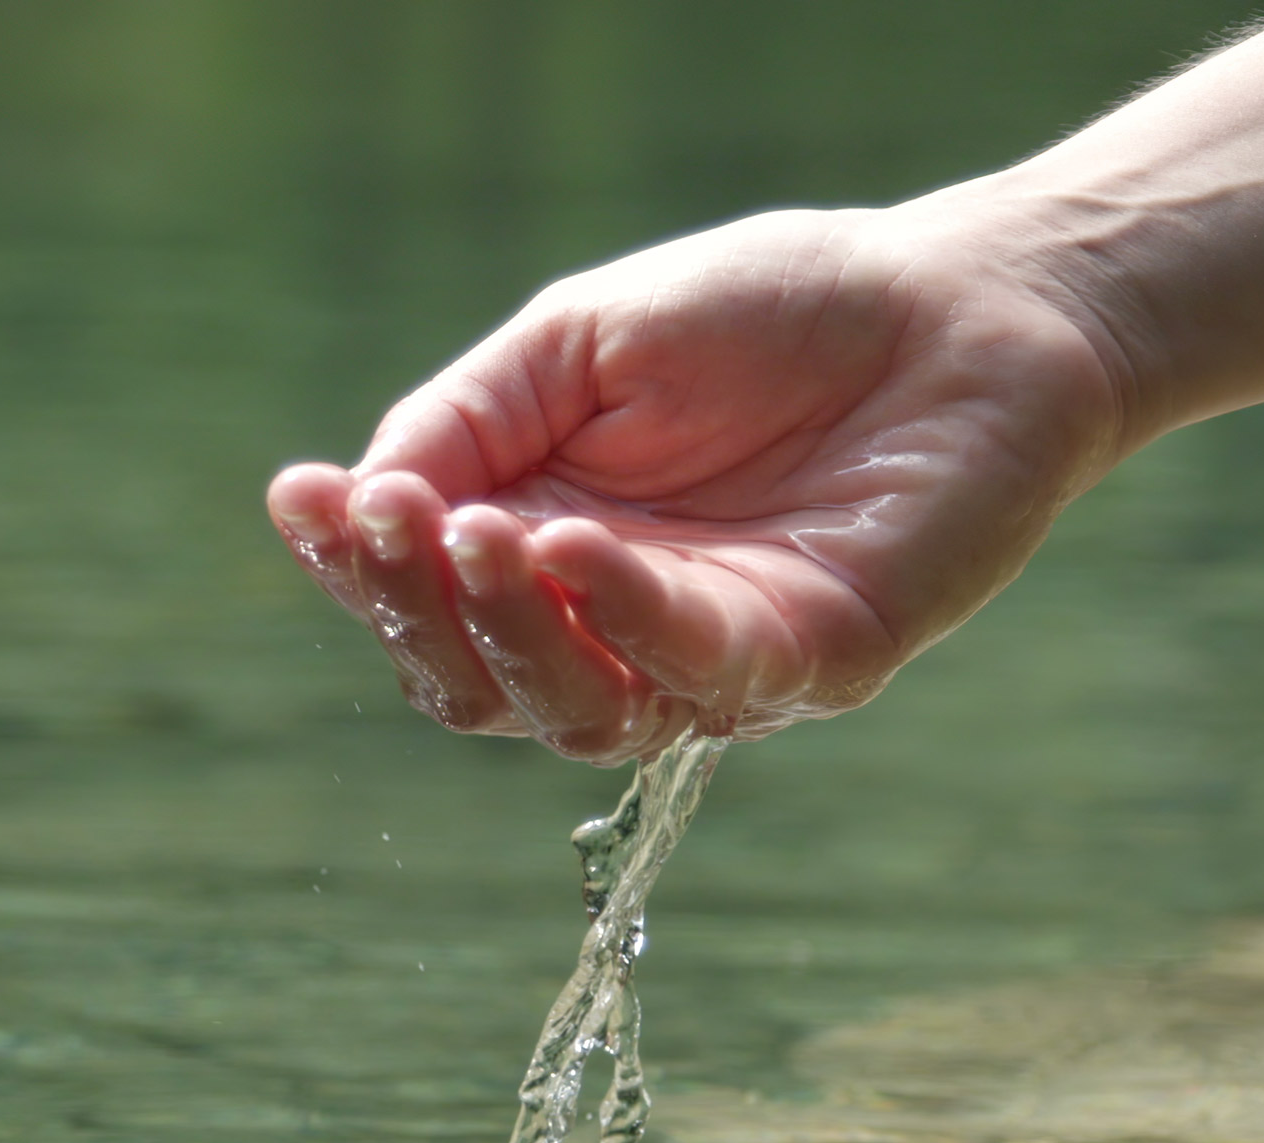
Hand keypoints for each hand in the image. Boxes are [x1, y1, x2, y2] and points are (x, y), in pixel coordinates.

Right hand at [268, 205, 1135, 764]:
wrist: (960, 306)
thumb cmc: (772, 317)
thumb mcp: (580, 342)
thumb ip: (471, 420)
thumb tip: (358, 497)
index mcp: (545, 548)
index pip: (424, 601)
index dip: (355, 568)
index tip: (304, 498)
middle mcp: (612, 627)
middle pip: (473, 684)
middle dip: (413, 610)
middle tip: (392, 518)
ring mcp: (704, 662)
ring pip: (567, 714)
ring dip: (502, 633)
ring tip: (475, 531)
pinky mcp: (804, 668)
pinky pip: (690, 676)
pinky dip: (619, 615)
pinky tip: (572, 546)